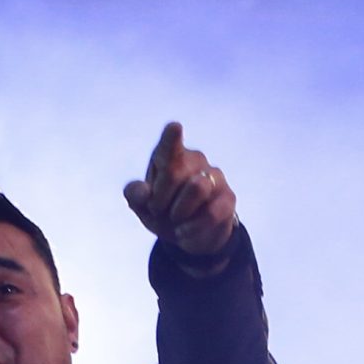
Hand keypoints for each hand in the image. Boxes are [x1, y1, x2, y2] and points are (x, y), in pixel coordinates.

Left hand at [122, 122, 237, 259]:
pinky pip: (211, 212)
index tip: (175, 127)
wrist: (189, 235)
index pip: (170, 143)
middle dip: (160, 198)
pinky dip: (193, 227)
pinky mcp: (228, 197)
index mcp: (170, 154)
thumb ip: (135, 195)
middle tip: (157, 210)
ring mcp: (215, 176)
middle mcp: (195, 159)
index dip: (172, 136)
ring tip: (175, 219)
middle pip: (175, 172)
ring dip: (179, 211)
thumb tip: (144, 193)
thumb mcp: (142, 206)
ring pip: (198, 187)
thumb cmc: (162, 212)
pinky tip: (184, 232)